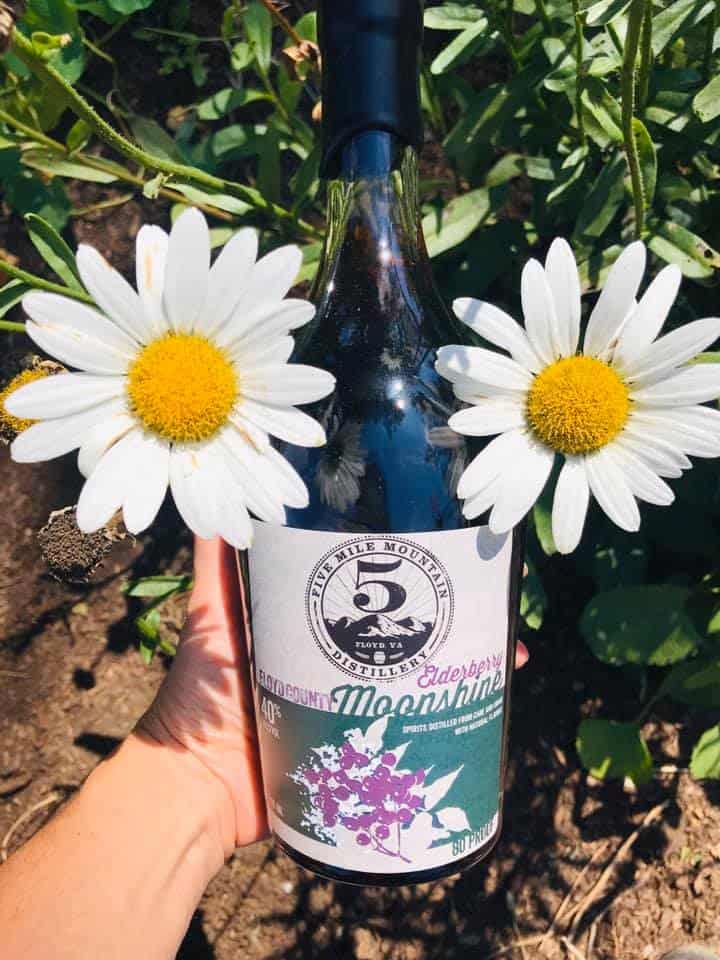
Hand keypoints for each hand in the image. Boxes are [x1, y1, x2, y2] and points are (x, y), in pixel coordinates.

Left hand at [139, 537, 529, 850]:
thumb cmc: (199, 698)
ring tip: (509, 654)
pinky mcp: (361, 755)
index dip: (409, 577)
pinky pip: (412, 736)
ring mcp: (352, 711)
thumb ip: (214, 564)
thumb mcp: (211, 616)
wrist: (195, 789)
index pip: (371, 595)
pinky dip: (450, 726)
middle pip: (404, 636)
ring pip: (418, 681)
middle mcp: (336, 666)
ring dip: (463, 668)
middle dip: (451, 620)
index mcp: (308, 629)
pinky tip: (489, 710)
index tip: (447, 551)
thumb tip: (219, 498)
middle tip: (493, 604)